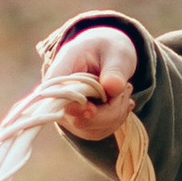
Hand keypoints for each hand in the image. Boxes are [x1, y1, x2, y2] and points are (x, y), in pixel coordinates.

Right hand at [45, 24, 136, 139]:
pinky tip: (121, 102)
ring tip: (123, 90)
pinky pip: (99, 131)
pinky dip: (116, 119)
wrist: (108, 54)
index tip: (94, 108)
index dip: (76, 108)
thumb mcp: (117, 52)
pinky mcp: (78, 124)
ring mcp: (66, 114)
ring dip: (116, 113)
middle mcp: (56, 98)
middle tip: (125, 87)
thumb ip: (115, 69)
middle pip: (78, 119)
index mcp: (60, 72)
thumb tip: (112, 88)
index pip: (56, 98)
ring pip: (92, 129)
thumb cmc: (109, 49)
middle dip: (110, 109)